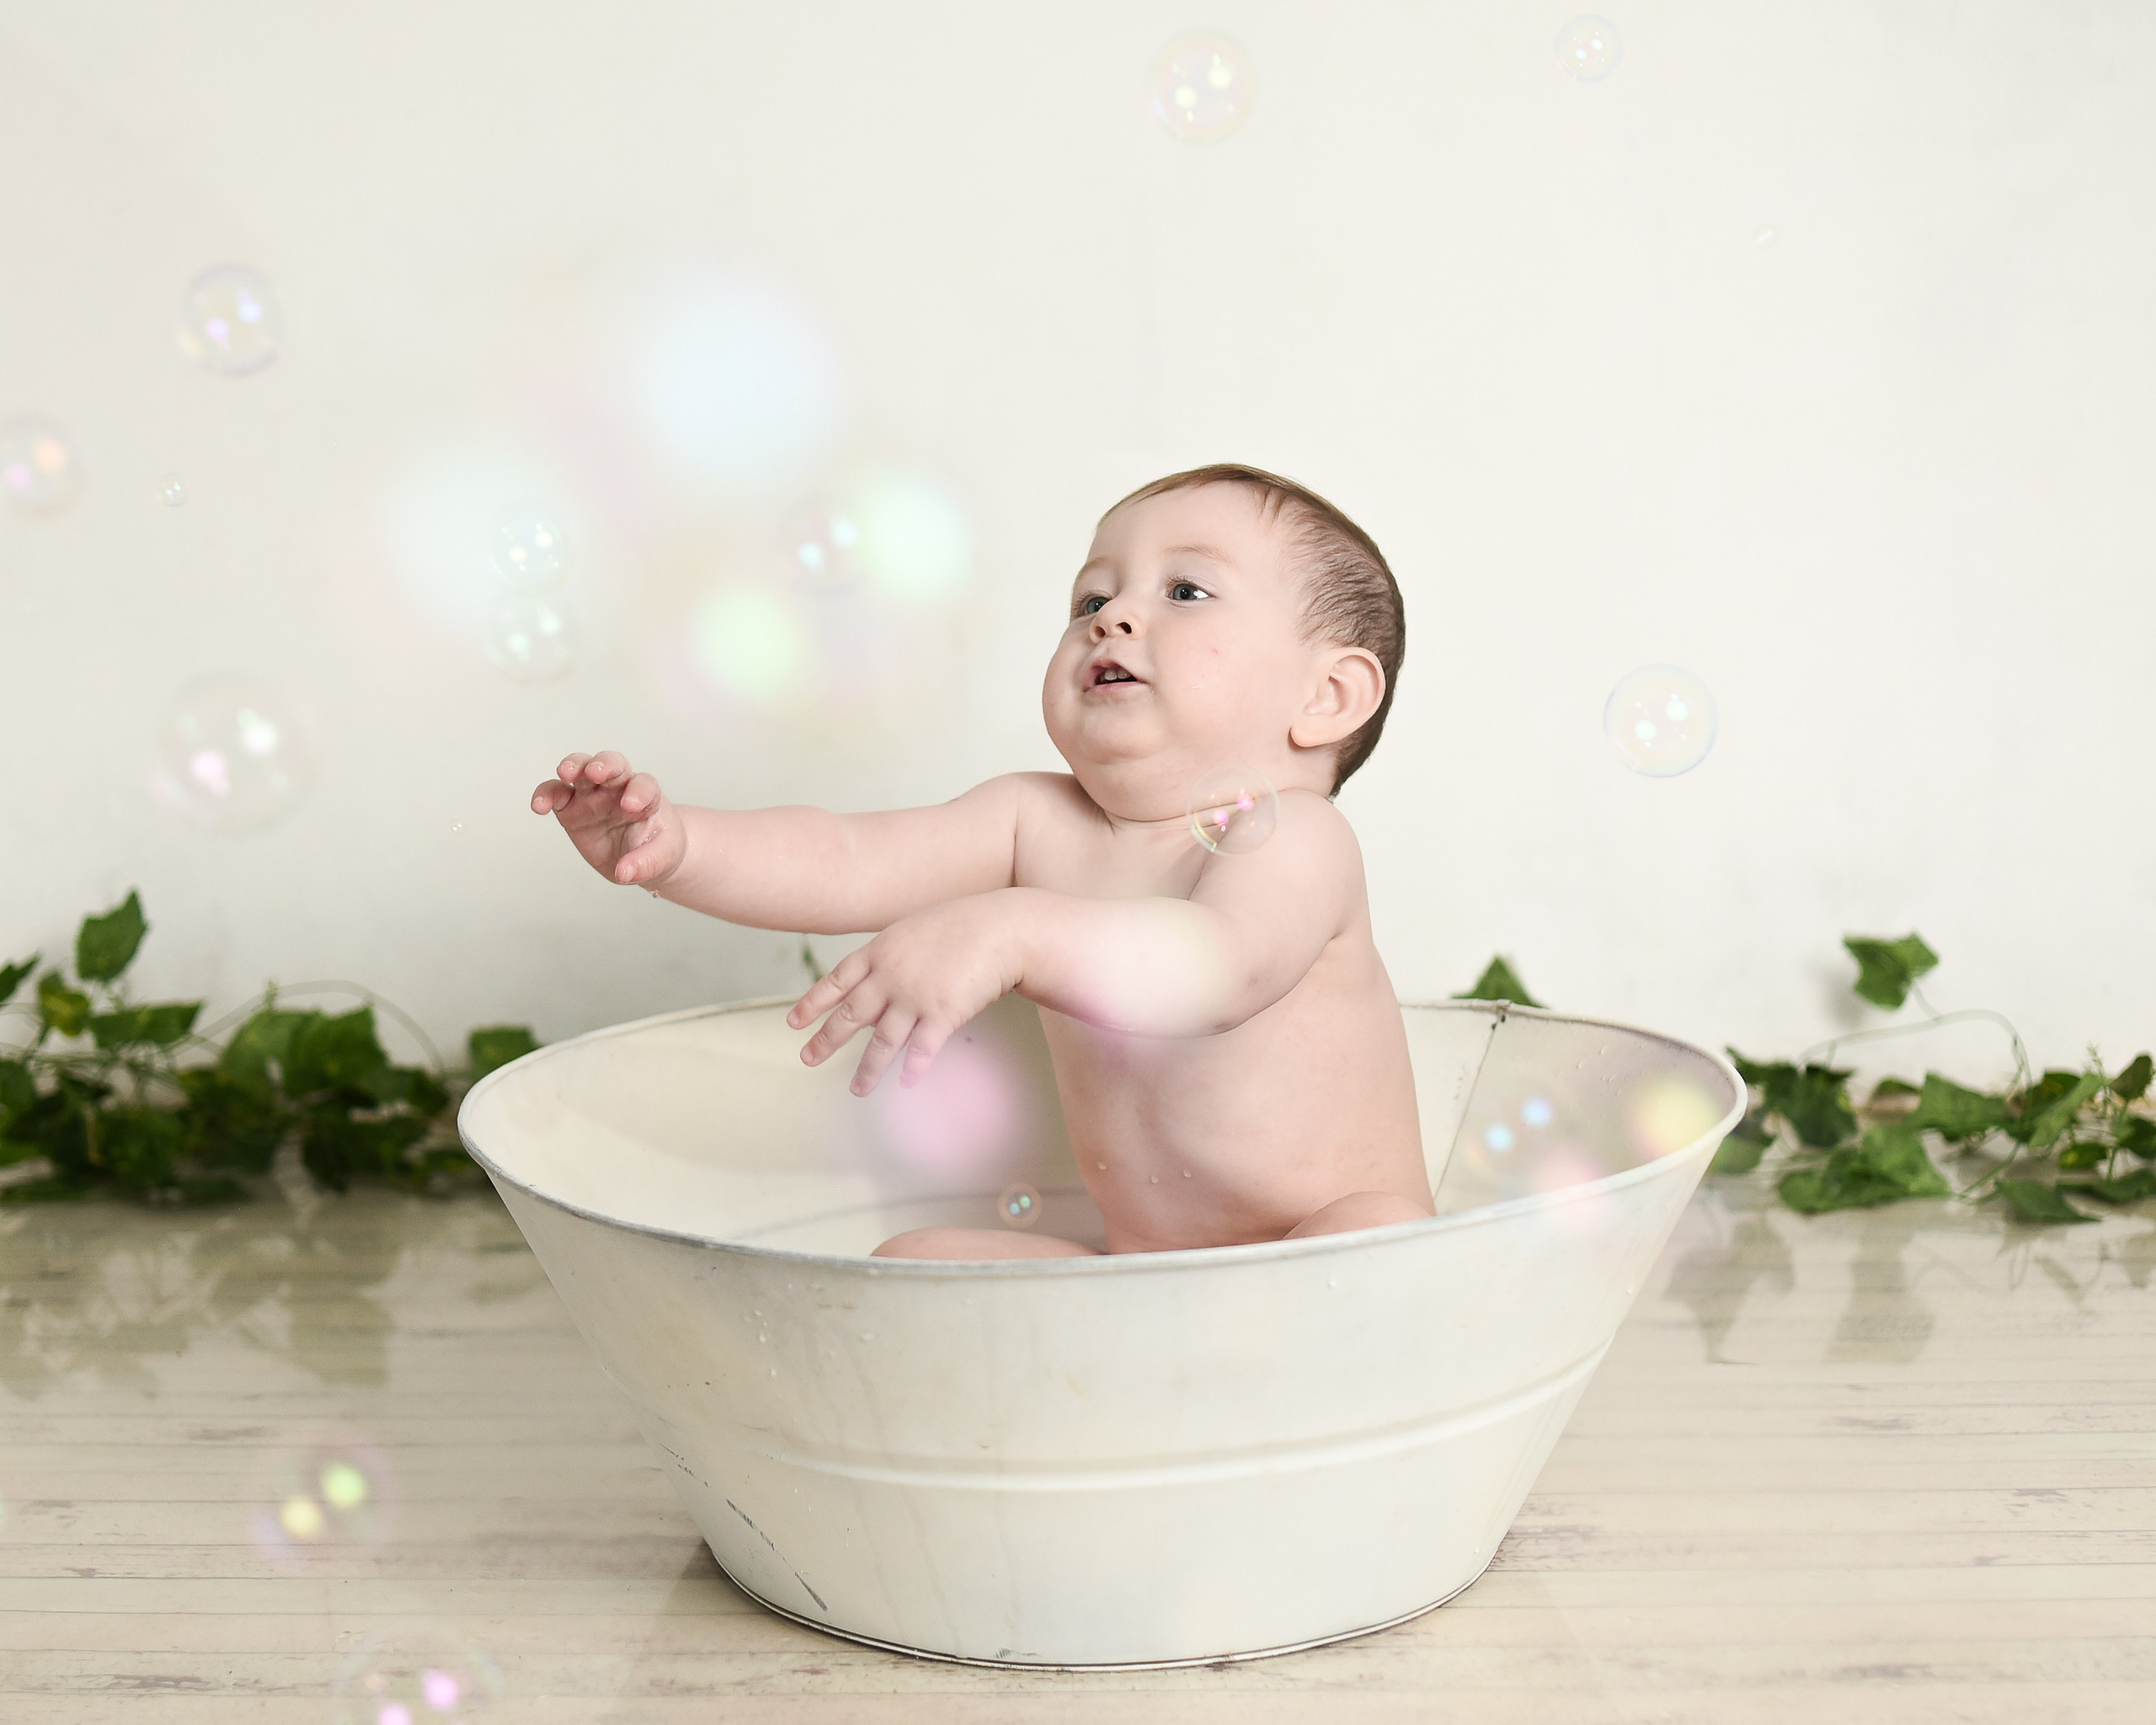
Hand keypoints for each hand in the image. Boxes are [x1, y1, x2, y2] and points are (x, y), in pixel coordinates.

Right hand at [530, 751, 686, 888]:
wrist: (643, 855)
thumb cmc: (657, 847)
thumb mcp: (662, 858)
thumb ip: (645, 863)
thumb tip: (623, 873)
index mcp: (647, 795)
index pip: (644, 784)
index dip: (638, 791)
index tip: (631, 806)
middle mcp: (619, 788)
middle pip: (612, 764)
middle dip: (603, 764)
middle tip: (596, 772)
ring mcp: (593, 794)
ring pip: (581, 768)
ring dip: (573, 766)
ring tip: (565, 773)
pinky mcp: (571, 806)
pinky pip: (555, 794)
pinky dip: (545, 795)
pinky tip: (539, 805)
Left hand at [787, 894, 1020, 1094]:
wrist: (1001, 927)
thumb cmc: (962, 926)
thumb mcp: (913, 931)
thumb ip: (890, 956)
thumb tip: (873, 982)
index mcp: (879, 952)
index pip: (836, 981)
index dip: (813, 1003)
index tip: (793, 1022)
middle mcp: (890, 976)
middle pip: (851, 1015)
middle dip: (826, 1039)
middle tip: (808, 1059)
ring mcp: (914, 996)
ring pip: (883, 1041)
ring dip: (868, 1070)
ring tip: (857, 1090)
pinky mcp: (943, 1012)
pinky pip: (922, 1047)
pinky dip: (913, 1067)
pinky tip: (905, 1084)